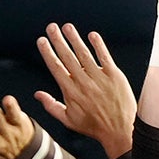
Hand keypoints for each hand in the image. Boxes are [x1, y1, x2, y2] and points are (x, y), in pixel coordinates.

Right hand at [35, 23, 136, 158]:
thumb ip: (51, 106)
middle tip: (51, 27)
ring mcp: (100, 78)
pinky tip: (92, 35)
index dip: (48, 52)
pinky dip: (99, 46)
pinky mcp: (115, 76)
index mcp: (71, 92)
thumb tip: (37, 94)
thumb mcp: (69, 120)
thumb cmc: (94, 126)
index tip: (42, 40)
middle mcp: (84, 82)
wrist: (121, 131)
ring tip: (67, 27)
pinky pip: (105, 57)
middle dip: (58, 40)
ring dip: (75, 39)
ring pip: (84, 54)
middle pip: (68, 57)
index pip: (56, 67)